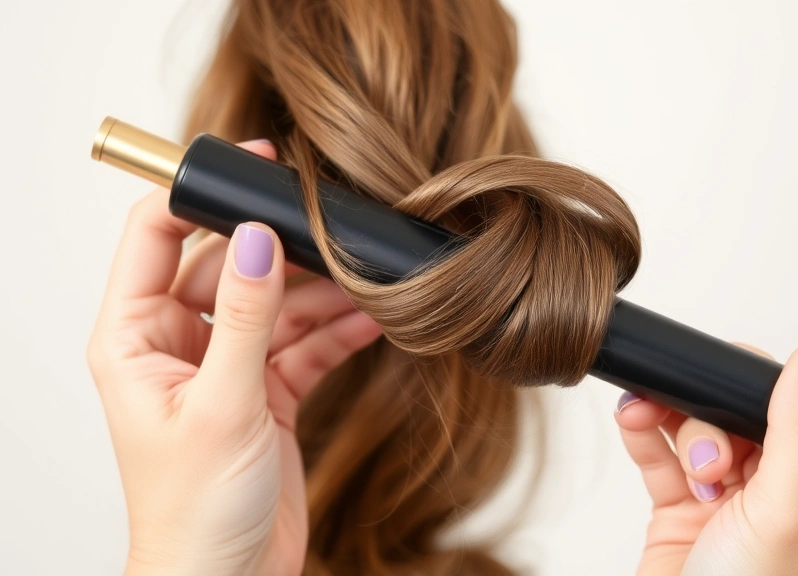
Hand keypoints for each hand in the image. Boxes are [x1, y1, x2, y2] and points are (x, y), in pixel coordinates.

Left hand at [87, 141, 381, 575]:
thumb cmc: (193, 511)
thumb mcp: (222, 402)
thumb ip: (244, 316)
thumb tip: (256, 238)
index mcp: (134, 338)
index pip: (155, 237)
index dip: (201, 196)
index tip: (255, 169)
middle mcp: (177, 344)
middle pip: (230, 266)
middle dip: (284, 253)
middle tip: (334, 232)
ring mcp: (227, 366)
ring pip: (277, 305)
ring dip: (322, 295)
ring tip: (368, 281)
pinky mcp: (269, 392)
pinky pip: (305, 344)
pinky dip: (338, 331)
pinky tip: (372, 318)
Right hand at [616, 342, 797, 575]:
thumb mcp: (781, 511)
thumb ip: (796, 431)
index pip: (795, 410)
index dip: (759, 392)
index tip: (729, 388)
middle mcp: (775, 491)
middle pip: (737, 414)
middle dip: (709, 421)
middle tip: (707, 462)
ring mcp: (724, 499)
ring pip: (695, 426)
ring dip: (673, 422)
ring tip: (669, 449)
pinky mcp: (679, 507)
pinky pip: (659, 451)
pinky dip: (644, 432)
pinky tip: (634, 420)